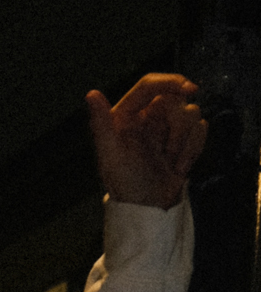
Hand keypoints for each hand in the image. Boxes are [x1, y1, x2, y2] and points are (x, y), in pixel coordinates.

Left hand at [88, 75, 206, 209]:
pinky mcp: (183, 139)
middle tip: (166, 153)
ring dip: (184, 142)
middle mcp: (146, 116)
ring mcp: (166, 127)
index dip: (171, 81)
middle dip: (177, 126)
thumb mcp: (111, 155)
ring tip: (169, 162)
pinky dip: (193, 150)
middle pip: (175, 99)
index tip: (189, 91)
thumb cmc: (126, 184)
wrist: (149, 210)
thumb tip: (91, 93)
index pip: (150, 84)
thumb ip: (101, 124)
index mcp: (126, 115)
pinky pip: (200, 129)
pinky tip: (179, 168)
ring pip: (191, 113)